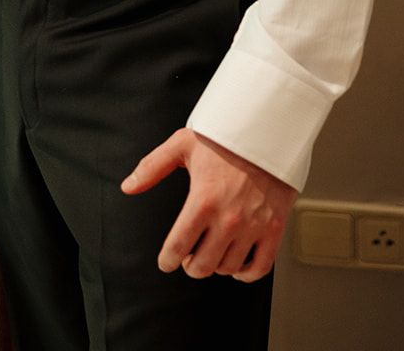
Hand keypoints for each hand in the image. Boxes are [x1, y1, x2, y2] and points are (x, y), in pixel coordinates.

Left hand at [121, 129, 295, 282]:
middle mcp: (228, 218)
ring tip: (212, 254)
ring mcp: (253, 226)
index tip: (166, 262)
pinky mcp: (274, 228)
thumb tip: (129, 186)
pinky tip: (238, 265)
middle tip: (189, 258)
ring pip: (228, 268)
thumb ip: (153, 167)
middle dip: (191, 266)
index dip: (167, 260)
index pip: (178, 246)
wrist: (266, 128)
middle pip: (203, 266)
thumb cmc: (225, 137)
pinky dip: (247, 274)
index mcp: (203, 200)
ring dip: (216, 266)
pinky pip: (261, 267)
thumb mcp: (183, 145)